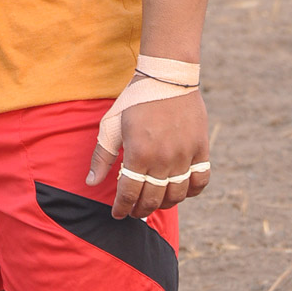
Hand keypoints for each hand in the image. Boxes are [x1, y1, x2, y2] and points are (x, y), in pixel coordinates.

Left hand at [87, 93, 210, 218]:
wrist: (166, 76)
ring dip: (163, 204)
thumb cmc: (134, 100)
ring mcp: (184, 155)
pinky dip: (191, 191)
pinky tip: (180, 190)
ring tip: (154, 201)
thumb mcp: (111, 125)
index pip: (129, 194)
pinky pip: (200, 181)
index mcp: (138, 153)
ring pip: (176, 195)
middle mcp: (163, 158)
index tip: (118, 214)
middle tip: (133, 211)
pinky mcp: (201, 149)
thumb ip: (101, 156)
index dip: (122, 208)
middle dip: (139, 210)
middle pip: (152, 199)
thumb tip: (91, 183)